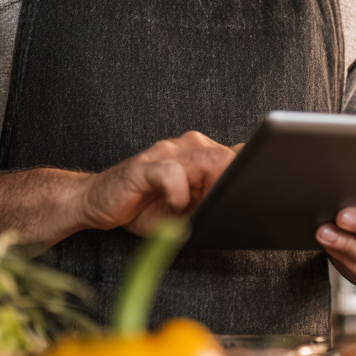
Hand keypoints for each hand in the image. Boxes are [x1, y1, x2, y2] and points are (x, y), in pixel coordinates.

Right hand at [73, 131, 238, 236]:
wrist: (97, 202)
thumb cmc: (144, 207)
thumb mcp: (187, 208)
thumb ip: (211, 200)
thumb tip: (245, 205)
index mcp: (200, 153)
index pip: (236, 155)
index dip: (249, 176)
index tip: (258, 196)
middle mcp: (186, 147)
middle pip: (228, 157)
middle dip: (234, 184)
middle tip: (229, 206)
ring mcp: (165, 153)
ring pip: (206, 160)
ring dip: (210, 190)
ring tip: (201, 208)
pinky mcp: (144, 166)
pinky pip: (171, 172)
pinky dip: (178, 193)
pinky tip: (174, 206)